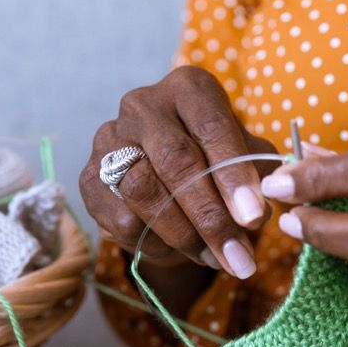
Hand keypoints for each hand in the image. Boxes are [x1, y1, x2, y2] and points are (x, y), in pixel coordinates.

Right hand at [80, 66, 276, 278]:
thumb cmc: (218, 160)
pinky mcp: (89, 177)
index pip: (212, 126)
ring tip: (215, 258)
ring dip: (184, 235)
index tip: (254, 216)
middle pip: (174, 160)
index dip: (234, 174)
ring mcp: (109, 139)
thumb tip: (257, 209)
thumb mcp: (248, 157)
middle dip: (209, 215)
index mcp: (188, 88)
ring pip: (144, 192)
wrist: (170, 177)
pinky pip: (122, 218)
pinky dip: (156, 242)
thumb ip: (257, 175)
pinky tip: (178, 248)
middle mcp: (143, 105)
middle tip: (237, 256)